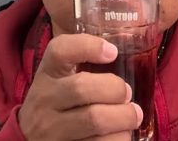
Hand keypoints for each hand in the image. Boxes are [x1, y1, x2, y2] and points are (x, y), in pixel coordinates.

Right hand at [17, 34, 141, 139]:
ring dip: (123, 118)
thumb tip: (121, 53)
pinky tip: (119, 135)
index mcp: (47, 74)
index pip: (59, 51)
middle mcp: (45, 99)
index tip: (112, 52)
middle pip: (82, 87)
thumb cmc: (53, 105)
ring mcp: (51, 129)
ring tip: (131, 117)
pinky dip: (118, 139)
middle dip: (116, 89)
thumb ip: (82, 66)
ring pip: (94, 119)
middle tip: (127, 94)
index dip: (88, 46)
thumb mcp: (57, 80)